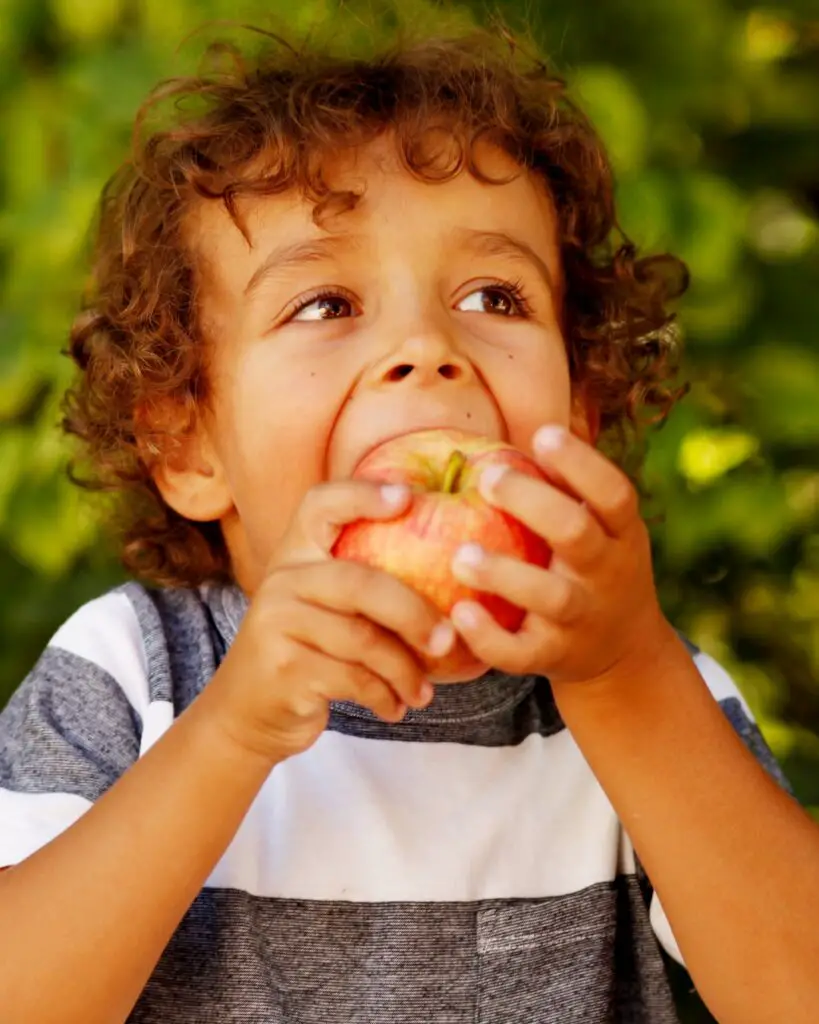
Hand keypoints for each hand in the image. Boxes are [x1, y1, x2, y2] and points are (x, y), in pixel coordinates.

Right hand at [205, 480, 455, 764]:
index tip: (408, 495)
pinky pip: (354, 679)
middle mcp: (281, 580)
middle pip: (360, 583)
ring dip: (404, 670)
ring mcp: (277, 623)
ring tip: (422, 692)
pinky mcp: (283, 668)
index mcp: (295, 554)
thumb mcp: (322, 606)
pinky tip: (394, 707)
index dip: (363, 494)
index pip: (321, 505)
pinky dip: (384, 696)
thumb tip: (452, 569)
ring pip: (363, 640)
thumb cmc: (306, 651)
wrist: (248, 713)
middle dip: (414, 613)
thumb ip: (362, 583)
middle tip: (446, 640)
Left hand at [448, 425, 674, 686]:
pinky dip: (489, 638)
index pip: (613, 494)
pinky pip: (520, 653)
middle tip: (487, 477)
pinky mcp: (553, 657)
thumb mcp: (605, 526)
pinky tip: (458, 613)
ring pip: (549, 596)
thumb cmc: (595, 566)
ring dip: (504, 574)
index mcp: (621, 533)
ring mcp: (581, 619)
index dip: (581, 463)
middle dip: (533, 504)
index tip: (543, 434)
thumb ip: (571, 485)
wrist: (623, 653)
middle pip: (576, 534)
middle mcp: (606, 573)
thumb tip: (526, 419)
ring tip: (461, 555)